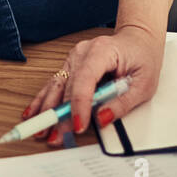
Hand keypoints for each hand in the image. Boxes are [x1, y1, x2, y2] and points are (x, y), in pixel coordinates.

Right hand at [22, 25, 164, 146]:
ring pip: (56, 87)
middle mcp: (82, 53)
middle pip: (67, 87)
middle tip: (57, 138)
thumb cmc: (143, 57)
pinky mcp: (70, 67)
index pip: (85, 80)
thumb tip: (102, 119)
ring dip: (48, 111)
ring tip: (41, 132)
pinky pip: (55, 85)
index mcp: (101, 51)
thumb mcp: (144, 84)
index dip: (79, 105)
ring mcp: (73, 58)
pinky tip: (32, 114)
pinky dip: (44, 101)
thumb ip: (122, 103)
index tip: (78, 126)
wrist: (138, 39)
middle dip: (61, 115)